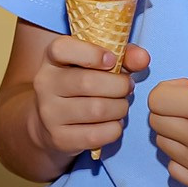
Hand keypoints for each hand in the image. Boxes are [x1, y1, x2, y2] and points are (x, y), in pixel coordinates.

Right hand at [32, 33, 146, 159]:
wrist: (50, 122)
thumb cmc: (81, 86)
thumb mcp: (97, 65)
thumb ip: (122, 56)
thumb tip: (143, 58)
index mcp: (51, 59)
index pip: (62, 49)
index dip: (91, 53)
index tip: (112, 60)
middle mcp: (44, 84)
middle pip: (88, 82)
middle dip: (119, 85)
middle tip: (127, 87)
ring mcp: (49, 113)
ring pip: (96, 110)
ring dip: (120, 108)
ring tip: (121, 105)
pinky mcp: (59, 138)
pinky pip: (97, 135)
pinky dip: (114, 129)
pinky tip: (113, 123)